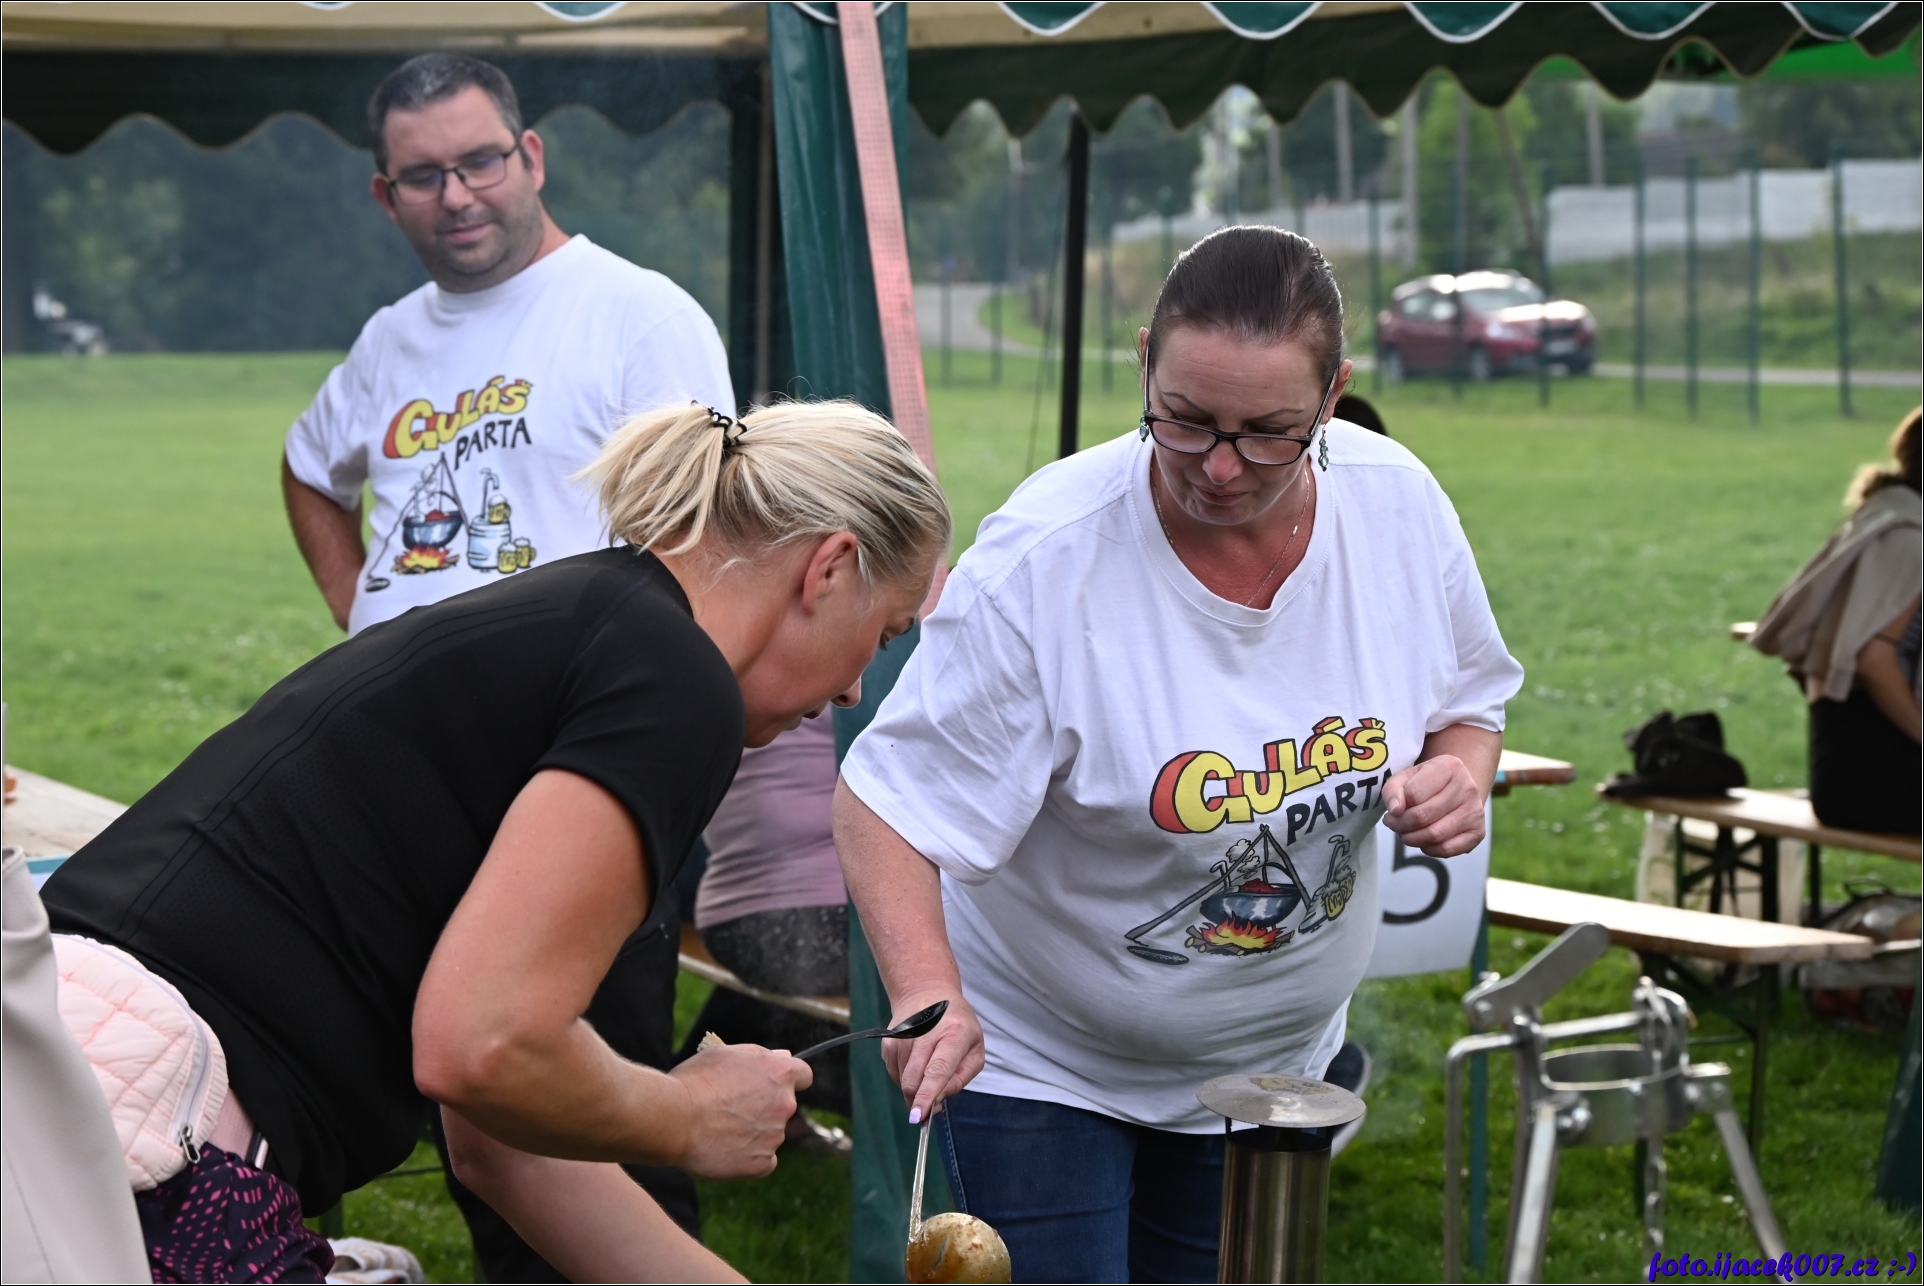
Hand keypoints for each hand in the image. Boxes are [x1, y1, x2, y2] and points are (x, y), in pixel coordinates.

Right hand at [667, 1042, 810, 1178]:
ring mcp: (775, 1136)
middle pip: (784, 1106)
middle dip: (765, 1107)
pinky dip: (750, 1158)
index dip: (787, 1079)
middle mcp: (785, 1104)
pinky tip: (727, 1150)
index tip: (772, 1084)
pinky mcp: (761, 1163)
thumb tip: (783, 1056)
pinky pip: (764, 1161)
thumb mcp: (726, 1053)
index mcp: (780, 1073)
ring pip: (771, 1134)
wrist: (674, 1118)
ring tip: (719, 1129)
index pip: (803, 1075)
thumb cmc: (695, 1081)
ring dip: (754, 1132)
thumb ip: (760, 1056)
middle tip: (732, 1109)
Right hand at [883, 990, 983, 1123]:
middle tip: (928, 1111)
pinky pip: (894, 1074)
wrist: (927, 993)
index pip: (938, 1069)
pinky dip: (906, 1078)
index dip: (928, 1095)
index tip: (919, 1116)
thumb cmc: (957, 1025)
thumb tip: (938, 1100)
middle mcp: (925, 1032)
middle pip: (914, 1079)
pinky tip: (916, 1063)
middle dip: (919, 1101)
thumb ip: (961, 1078)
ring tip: (928, 1071)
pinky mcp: (888, 1041)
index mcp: (954, 1034)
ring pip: (903, 1080)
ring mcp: (903, 1036)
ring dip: (915, 1088)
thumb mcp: (974, 1049)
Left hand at [1382, 754, 1484, 856]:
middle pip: (1423, 815)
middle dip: (1401, 825)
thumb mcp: (1404, 778)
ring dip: (1412, 839)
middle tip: (1394, 825)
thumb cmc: (1425, 783)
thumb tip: (1395, 811)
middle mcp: (1467, 787)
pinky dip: (1428, 849)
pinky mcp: (1478, 832)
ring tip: (1404, 833)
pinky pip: (1447, 849)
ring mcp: (1475, 811)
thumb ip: (1393, 791)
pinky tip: (1423, 840)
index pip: (1413, 794)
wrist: (1455, 790)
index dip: (1396, 808)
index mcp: (1449, 767)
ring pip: (1435, 835)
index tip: (1392, 811)